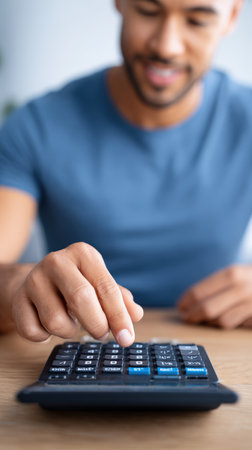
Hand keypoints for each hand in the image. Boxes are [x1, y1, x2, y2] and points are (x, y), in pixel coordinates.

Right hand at [12, 242, 143, 345]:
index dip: (119, 316)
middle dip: (97, 324)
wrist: (37, 281)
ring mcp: (34, 279)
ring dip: (69, 331)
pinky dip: (45, 337)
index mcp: (83, 253)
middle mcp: (57, 261)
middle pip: (81, 299)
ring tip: (71, 321)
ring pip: (56, 321)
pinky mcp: (18, 299)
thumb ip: (120, 299)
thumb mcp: (100, 284)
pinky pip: (34, 332)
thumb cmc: (77, 283)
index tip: (127, 338)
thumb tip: (135, 314)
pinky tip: (48, 325)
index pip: (106, 288)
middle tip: (102, 334)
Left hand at [177, 265, 251, 328]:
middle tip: (187, 318)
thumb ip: (216, 285)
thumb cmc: (251, 282)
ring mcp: (250, 302)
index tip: (181, 307)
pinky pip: (232, 325)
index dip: (186, 301)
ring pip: (219, 320)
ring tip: (206, 319)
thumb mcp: (236, 276)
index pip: (199, 291)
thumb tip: (189, 301)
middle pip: (206, 307)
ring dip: (209, 321)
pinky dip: (224, 324)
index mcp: (231, 274)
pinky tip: (223, 320)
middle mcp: (241, 287)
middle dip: (193, 315)